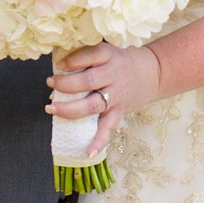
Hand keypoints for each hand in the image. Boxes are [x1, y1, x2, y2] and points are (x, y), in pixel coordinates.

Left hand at [47, 43, 161, 157]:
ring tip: (52, 108)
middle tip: (51, 82)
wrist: (153, 72)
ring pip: (93, 105)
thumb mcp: (108, 50)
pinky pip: (108, 128)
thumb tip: (56, 66)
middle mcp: (114, 75)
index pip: (92, 55)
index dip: (73, 60)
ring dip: (70, 109)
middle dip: (65, 84)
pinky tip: (88, 152)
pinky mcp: (119, 111)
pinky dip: (99, 141)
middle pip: (88, 81)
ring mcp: (117, 96)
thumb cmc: (121, 60)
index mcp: (110, 56)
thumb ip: (86, 55)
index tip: (59, 64)